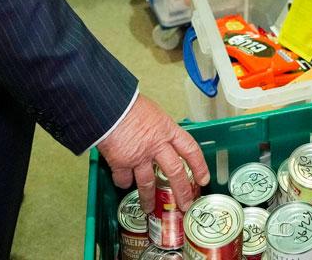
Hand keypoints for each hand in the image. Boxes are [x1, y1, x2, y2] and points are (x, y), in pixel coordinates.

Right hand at [96, 95, 208, 213]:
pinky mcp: (121, 163)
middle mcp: (156, 145)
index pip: (190, 149)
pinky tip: (123, 183)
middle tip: (185, 204)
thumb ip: (158, 128)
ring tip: (148, 208)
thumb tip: (158, 137)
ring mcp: (139, 156)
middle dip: (182, 191)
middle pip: (175, 172)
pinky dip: (123, 182)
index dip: (199, 166)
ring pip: (148, 184)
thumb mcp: (152, 112)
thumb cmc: (128, 103)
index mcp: (167, 129)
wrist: (108, 106)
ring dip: (148, 198)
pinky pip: (123, 180)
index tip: (203, 178)